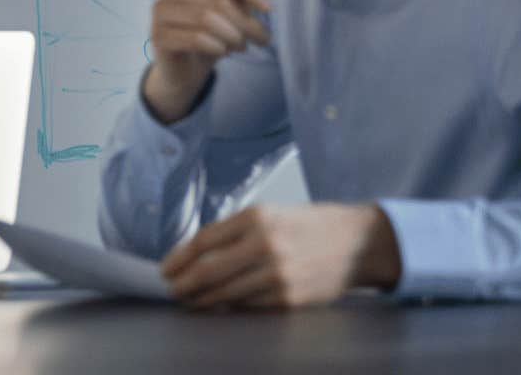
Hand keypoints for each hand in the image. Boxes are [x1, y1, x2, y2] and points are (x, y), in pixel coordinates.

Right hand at [142, 0, 272, 122]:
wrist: (187, 68)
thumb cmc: (214, 32)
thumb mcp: (236, 6)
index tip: (267, 8)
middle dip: (246, 22)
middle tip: (261, 38)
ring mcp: (160, 10)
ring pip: (206, 19)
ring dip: (233, 36)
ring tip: (242, 46)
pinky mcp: (157, 34)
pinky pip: (196, 38)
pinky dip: (217, 47)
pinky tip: (222, 51)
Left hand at [162, 203, 402, 309]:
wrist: (356, 243)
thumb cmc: (305, 226)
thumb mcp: (268, 214)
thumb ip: (232, 232)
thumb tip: (192, 255)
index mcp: (255, 218)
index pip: (202, 241)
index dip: (178, 258)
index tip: (165, 270)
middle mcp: (265, 245)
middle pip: (208, 270)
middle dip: (183, 284)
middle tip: (172, 290)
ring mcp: (278, 274)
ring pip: (226, 293)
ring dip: (202, 299)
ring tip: (190, 300)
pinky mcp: (289, 298)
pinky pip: (249, 305)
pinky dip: (230, 306)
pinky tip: (221, 305)